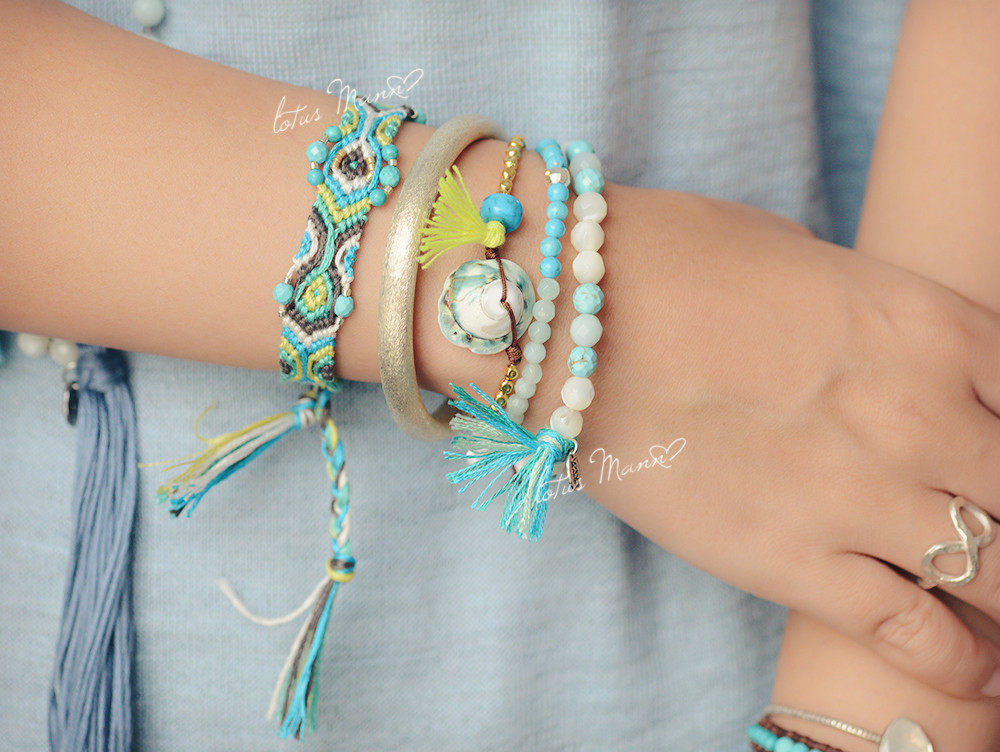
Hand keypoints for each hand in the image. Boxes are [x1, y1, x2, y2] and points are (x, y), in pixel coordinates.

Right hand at [521, 186, 999, 699]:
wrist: (568, 314)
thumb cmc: (673, 260)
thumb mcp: (803, 259)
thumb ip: (874, 321)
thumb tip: (891, 357)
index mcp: (931, 328)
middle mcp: (920, 417)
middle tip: (998, 533)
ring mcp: (859, 497)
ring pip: (996, 574)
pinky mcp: (790, 560)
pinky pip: (911, 633)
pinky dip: (958, 661)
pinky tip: (976, 672)